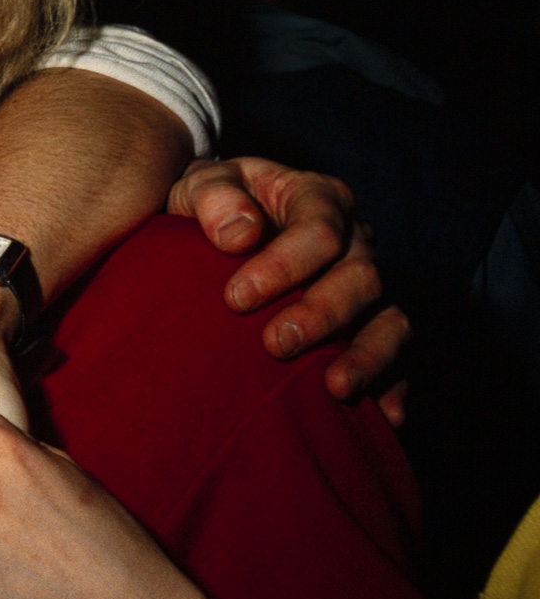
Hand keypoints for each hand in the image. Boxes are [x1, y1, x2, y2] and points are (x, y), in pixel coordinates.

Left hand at [168, 157, 407, 424]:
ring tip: (334, 387)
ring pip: (390, 319)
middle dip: (320, 314)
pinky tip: (385, 415)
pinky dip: (395, 383)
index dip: (283, 265)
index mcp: (318, 198)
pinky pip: (397, 355)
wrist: (216, 227)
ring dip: (366, 355)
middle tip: (273, 344)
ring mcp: (367, 284)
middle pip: (362, 277)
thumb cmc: (211, 205)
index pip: (319, 230)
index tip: (235, 299)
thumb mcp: (200, 183)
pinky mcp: (371, 324)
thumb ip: (214, 196)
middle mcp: (354, 239)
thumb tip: (239, 234)